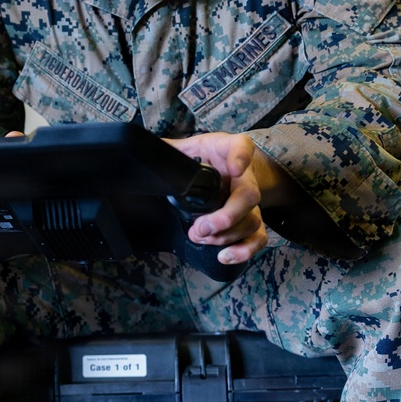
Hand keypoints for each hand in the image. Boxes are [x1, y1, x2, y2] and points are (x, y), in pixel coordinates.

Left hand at [167, 132, 276, 265]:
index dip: (241, 157)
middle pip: (249, 194)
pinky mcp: (249, 220)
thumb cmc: (200, 158)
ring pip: (252, 220)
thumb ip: (167, 152)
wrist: (218, 167)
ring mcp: (248, 200)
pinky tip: (224, 256)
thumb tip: (142, 158)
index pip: (242, 146)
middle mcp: (244, 176)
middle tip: (201, 226)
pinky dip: (244, 250)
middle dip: (226, 216)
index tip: (233, 168)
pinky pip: (258, 238)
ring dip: (226, 235)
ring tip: (201, 237)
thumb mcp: (183, 149)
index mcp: (226, 150)